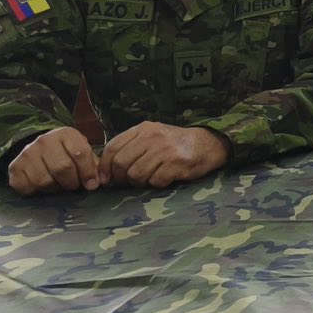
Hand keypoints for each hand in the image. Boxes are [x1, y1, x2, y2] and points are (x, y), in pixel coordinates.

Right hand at [7, 127, 96, 195]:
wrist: (38, 151)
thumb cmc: (66, 154)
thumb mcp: (82, 153)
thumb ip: (93, 165)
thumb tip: (100, 182)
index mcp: (65, 134)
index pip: (81, 153)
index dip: (89, 172)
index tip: (92, 185)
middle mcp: (44, 140)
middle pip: (63, 168)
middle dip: (72, 182)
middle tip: (73, 185)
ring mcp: (27, 153)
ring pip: (45, 180)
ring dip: (54, 188)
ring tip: (57, 184)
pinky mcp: (15, 167)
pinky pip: (27, 187)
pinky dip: (36, 192)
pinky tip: (41, 186)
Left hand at [99, 123, 231, 188]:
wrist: (207, 144)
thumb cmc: (174, 144)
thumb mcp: (151, 137)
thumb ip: (130, 148)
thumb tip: (106, 172)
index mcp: (143, 129)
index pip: (113, 148)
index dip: (105, 167)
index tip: (106, 179)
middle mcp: (152, 136)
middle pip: (122, 163)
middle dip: (122, 178)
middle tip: (130, 181)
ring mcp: (165, 149)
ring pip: (137, 174)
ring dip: (141, 182)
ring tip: (150, 178)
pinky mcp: (177, 163)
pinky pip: (156, 181)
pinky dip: (157, 183)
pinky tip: (165, 177)